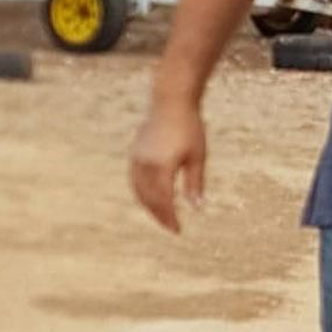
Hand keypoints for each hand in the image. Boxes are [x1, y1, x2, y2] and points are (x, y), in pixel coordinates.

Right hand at [130, 99, 206, 233]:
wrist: (171, 101)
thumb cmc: (190, 127)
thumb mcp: (197, 156)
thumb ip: (194, 184)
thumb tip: (197, 208)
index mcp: (161, 168)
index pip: (163, 202)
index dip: (169, 218)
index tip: (178, 230)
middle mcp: (145, 166)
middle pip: (149, 200)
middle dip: (159, 215)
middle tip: (171, 227)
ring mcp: (136, 159)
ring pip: (139, 191)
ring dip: (149, 206)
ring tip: (162, 216)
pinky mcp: (134, 153)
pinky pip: (135, 181)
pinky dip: (142, 193)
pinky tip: (151, 198)